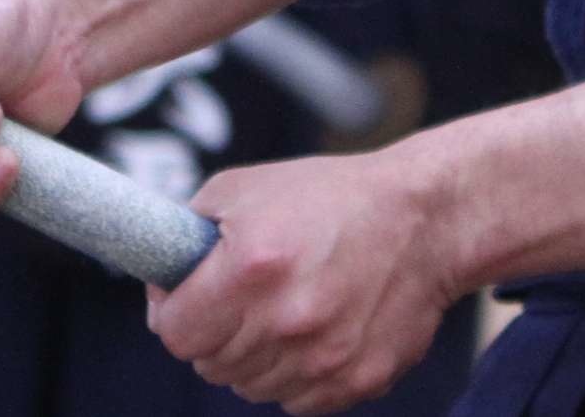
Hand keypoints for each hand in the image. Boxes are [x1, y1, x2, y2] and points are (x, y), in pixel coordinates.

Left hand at [146, 149, 467, 415]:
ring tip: (286, 307)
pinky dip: (295, 373)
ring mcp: (323, 359)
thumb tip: (159, 287)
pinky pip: (294, 400)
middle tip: (244, 296)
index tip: (189, 298)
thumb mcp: (246, 188)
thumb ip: (188, 233)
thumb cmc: (330, 198)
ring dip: (255, 355)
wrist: (426, 221)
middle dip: (215, 332)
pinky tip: (316, 329)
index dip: (175, 313)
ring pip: (249, 387)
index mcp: (251, 266)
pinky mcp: (355, 383)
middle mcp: (286, 319)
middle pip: (209, 364)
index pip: (175, 332)